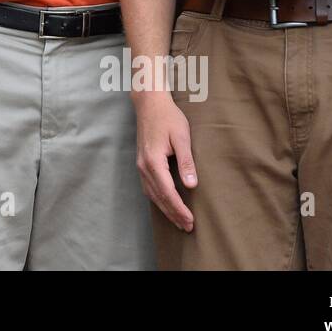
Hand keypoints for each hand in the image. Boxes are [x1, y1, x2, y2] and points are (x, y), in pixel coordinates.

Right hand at [134, 92, 196, 231]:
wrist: (149, 103)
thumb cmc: (168, 117)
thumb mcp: (181, 137)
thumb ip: (186, 161)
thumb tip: (191, 185)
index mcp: (153, 161)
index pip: (167, 192)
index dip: (179, 208)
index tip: (190, 221)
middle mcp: (143, 166)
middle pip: (158, 197)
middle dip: (173, 214)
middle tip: (187, 227)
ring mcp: (140, 165)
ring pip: (152, 194)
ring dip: (165, 209)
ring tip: (179, 221)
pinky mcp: (141, 163)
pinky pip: (149, 188)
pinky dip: (158, 199)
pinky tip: (166, 204)